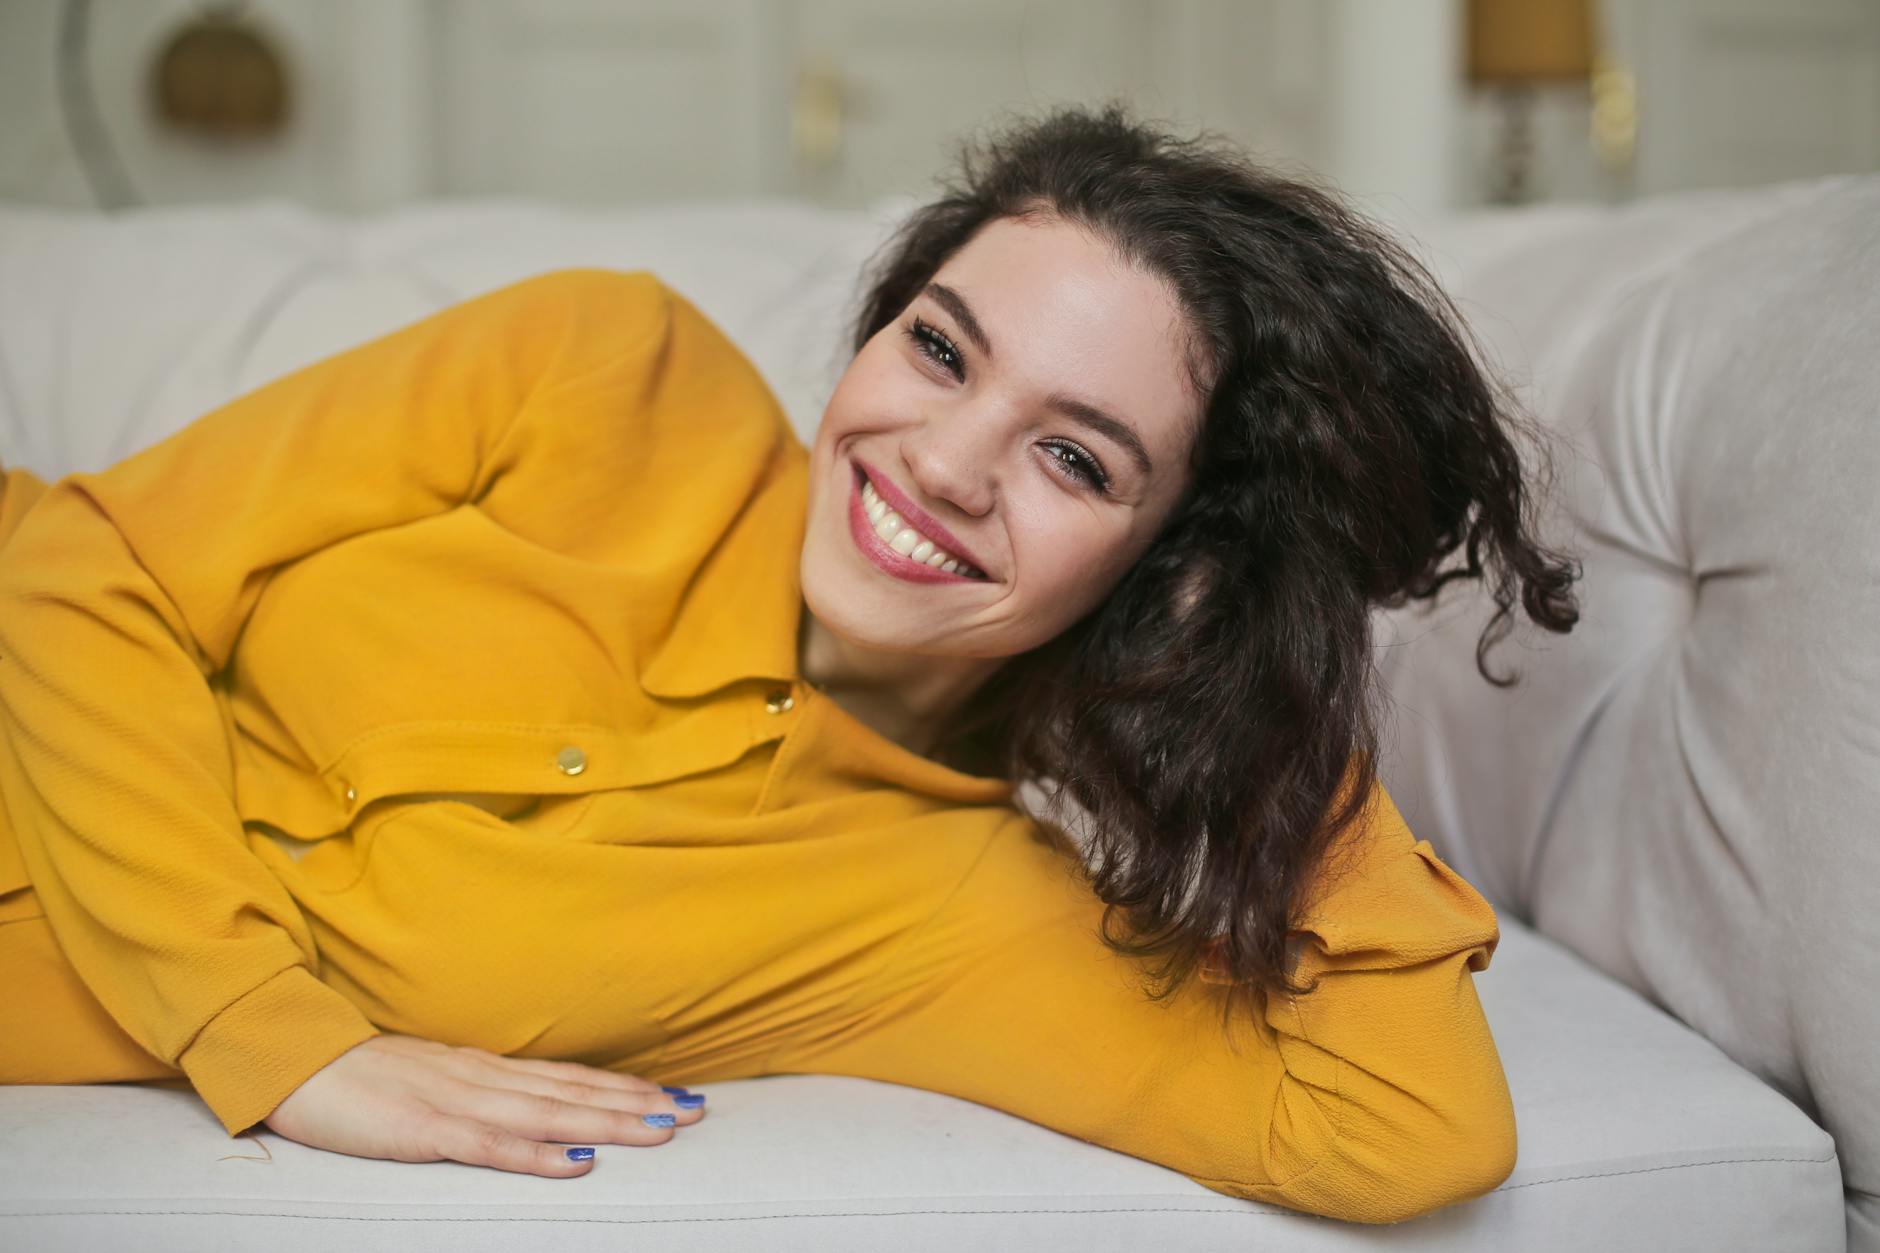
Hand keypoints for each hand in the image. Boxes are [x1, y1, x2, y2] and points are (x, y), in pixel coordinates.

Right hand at [261, 1034, 702, 1175]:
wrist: (294, 1063)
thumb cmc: (357, 1078)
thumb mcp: (428, 1079)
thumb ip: (475, 1092)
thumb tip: (524, 1105)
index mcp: (482, 1068)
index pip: (566, 1077)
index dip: (621, 1085)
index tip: (673, 1094)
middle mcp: (482, 1078)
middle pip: (572, 1092)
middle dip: (635, 1102)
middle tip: (695, 1111)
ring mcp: (455, 1102)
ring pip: (547, 1115)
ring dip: (607, 1122)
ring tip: (660, 1129)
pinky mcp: (423, 1131)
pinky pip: (490, 1146)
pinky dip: (538, 1155)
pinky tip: (576, 1165)